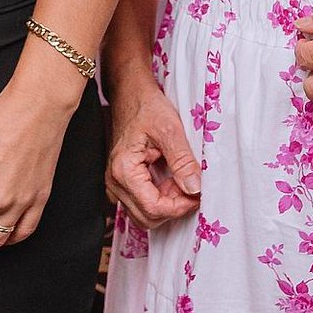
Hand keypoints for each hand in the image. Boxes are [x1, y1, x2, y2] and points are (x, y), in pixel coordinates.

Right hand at [106, 81, 200, 229]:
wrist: (131, 94)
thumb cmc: (147, 107)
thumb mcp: (170, 129)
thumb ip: (183, 161)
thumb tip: (195, 188)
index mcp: (123, 171)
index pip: (153, 208)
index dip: (180, 206)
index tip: (198, 194)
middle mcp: (115, 183)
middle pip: (147, 217)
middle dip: (174, 207)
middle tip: (192, 188)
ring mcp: (117, 184)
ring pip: (145, 213)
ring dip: (168, 204)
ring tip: (182, 180)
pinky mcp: (124, 182)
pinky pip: (143, 202)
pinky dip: (161, 197)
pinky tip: (172, 179)